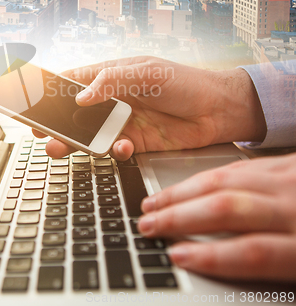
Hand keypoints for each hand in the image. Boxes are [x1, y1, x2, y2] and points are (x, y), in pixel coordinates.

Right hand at [35, 56, 265, 160]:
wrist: (219, 111)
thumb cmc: (185, 83)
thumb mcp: (147, 73)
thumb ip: (111, 81)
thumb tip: (81, 97)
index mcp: (112, 77)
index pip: (75, 80)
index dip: (52, 89)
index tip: (32, 99)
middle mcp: (113, 100)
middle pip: (74, 112)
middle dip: (56, 121)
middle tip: (40, 130)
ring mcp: (122, 122)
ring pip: (88, 134)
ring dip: (74, 142)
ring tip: (60, 148)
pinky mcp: (134, 142)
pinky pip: (112, 150)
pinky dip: (112, 152)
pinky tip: (121, 147)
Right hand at [138, 153, 295, 281]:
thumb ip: (273, 265)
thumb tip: (219, 266)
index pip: (254, 252)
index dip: (211, 256)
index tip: (177, 256)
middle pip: (226, 209)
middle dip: (179, 218)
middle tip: (148, 225)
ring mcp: (291, 178)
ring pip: (224, 181)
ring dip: (182, 193)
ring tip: (154, 203)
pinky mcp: (287, 163)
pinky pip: (237, 165)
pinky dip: (205, 176)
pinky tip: (187, 185)